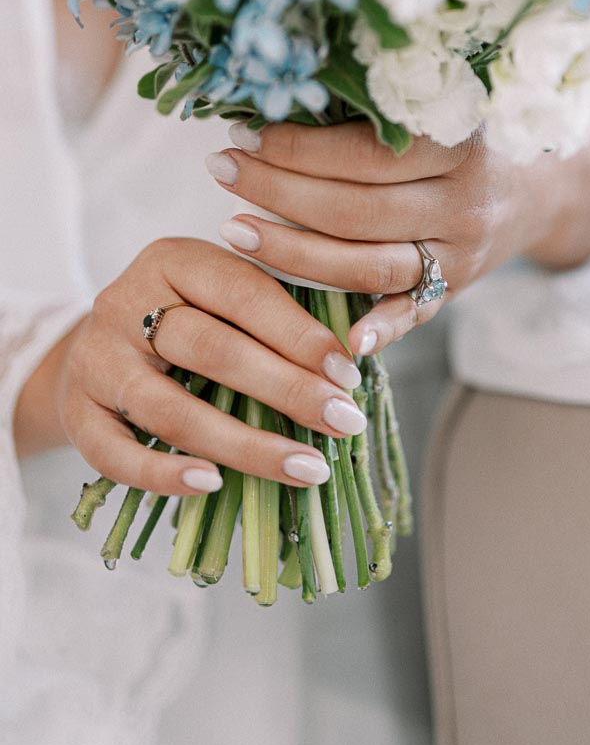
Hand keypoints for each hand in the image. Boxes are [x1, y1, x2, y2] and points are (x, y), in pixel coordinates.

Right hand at [17, 238, 369, 490]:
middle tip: (345, 422)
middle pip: (212, 350)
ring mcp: (96, 360)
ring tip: (307, 466)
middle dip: (287, 389)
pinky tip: (213, 485)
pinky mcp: (77, 414)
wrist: (90, 350)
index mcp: (173, 259)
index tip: (349, 374)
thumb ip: (280, 312)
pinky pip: (117, 454)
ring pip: (172, 409)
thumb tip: (358, 356)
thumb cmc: (188, 321)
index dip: (299, 334)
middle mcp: (125, 302)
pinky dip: (164, 474)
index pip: (243, 292)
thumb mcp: (223, 295)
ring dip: (246, 445)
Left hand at [209, 120, 589, 358]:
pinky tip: (335, 341)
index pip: (364, 154)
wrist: (543, 190)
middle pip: (355, 210)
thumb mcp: (442, 111)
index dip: (298, 148)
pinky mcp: (453, 293)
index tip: (243, 134)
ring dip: (294, 255)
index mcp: (458, 146)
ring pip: (368, 266)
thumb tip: (281, 94)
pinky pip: (410, 316)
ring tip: (234, 231)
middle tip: (221, 171)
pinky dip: (376, 331)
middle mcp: (463, 204)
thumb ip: (379, 111)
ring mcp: (460, 256)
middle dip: (277, 193)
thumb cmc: (469, 139)